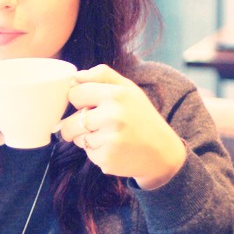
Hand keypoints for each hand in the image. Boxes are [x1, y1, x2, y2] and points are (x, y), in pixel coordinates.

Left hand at [58, 64, 185, 189]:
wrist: (163, 152)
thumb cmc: (141, 117)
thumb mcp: (128, 89)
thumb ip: (102, 75)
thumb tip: (75, 76)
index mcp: (116, 94)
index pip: (74, 94)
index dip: (79, 100)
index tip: (89, 104)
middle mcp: (113, 115)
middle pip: (70, 121)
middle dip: (77, 124)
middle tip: (99, 124)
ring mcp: (110, 138)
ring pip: (77, 138)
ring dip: (86, 139)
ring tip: (109, 136)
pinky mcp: (107, 158)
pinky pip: (87, 153)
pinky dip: (96, 152)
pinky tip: (114, 149)